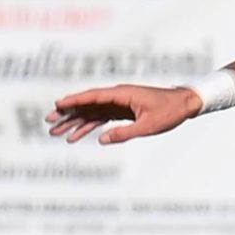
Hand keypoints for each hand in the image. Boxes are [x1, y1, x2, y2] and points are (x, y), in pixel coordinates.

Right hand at [46, 85, 201, 144]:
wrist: (184, 105)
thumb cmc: (169, 112)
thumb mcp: (148, 126)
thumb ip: (125, 133)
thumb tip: (102, 140)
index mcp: (121, 94)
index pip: (92, 97)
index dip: (73, 101)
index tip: (57, 105)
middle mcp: (117, 97)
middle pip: (87, 105)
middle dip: (67, 114)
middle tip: (49, 122)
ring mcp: (118, 104)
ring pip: (91, 113)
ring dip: (75, 122)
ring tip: (57, 133)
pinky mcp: (122, 111)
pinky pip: (101, 118)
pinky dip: (89, 126)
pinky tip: (77, 135)